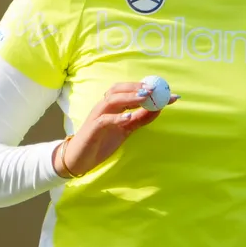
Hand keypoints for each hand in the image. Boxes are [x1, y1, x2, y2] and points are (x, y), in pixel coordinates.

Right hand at [56, 81, 177, 177]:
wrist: (79, 159)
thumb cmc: (102, 141)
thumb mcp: (125, 129)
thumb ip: (140, 119)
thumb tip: (159, 109)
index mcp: (112, 105)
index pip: (129, 90)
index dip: (147, 88)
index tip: (166, 91)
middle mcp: (104, 107)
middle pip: (118, 89)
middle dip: (137, 87)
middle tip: (154, 90)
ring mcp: (97, 116)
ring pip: (112, 100)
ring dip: (129, 97)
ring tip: (145, 98)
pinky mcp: (92, 129)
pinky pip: (104, 120)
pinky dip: (117, 117)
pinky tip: (129, 117)